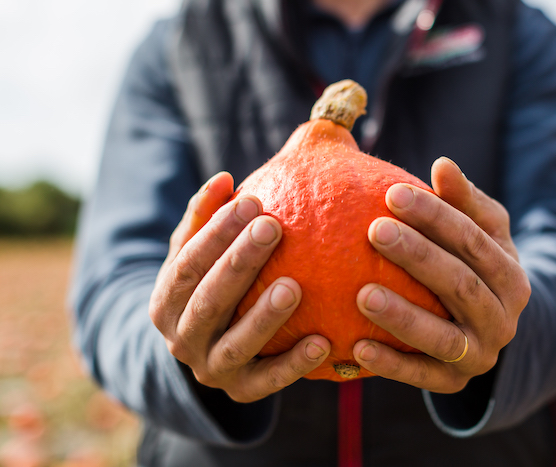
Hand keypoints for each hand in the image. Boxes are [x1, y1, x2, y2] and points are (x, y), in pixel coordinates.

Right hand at [149, 172, 329, 402]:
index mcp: (167, 298)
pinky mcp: (240, 391)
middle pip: (207, 300)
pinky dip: (293, 364)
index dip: (214, 232)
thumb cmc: (208, 284)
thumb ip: (207, 217)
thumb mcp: (197, 253)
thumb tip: (224, 178)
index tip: (250, 200)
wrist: (204, 349)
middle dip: (238, 263)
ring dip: (264, 316)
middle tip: (272, 227)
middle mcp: (181, 338)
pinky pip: (268, 381)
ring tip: (294, 286)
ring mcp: (209, 369)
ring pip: (236, 344)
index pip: (186, 262)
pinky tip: (324, 341)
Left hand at [353, 157, 530, 392]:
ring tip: (362, 294)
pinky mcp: (454, 383)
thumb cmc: (474, 265)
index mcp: (510, 274)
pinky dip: (391, 364)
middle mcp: (504, 318)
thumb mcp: (481, 232)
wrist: (486, 328)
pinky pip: (422, 376)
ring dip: (403, 316)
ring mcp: (480, 355)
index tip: (392, 193)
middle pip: (460, 284)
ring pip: (442, 336)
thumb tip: (443, 165)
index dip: (435, 216)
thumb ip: (463, 201)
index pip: (473, 240)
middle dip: (417, 256)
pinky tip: (357, 347)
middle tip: (374, 231)